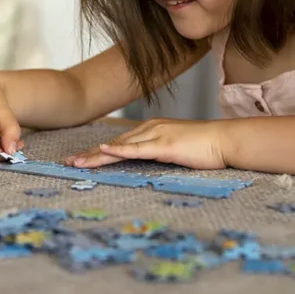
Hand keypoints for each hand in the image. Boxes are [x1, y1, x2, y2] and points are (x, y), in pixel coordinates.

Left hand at [64, 118, 227, 169]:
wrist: (226, 140)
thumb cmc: (205, 147)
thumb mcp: (177, 150)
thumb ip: (160, 153)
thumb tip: (147, 164)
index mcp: (151, 129)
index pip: (119, 143)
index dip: (98, 152)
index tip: (80, 159)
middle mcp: (150, 128)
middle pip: (114, 144)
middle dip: (90, 154)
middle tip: (68, 162)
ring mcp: (156, 135)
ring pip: (120, 147)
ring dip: (97, 156)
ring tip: (77, 163)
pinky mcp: (164, 145)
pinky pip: (137, 149)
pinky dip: (119, 151)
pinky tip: (104, 151)